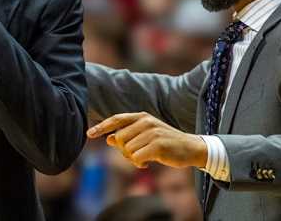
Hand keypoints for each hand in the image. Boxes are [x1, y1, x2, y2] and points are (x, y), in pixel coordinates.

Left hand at [87, 112, 207, 168]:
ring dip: (132, 159)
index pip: (116, 119)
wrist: (191, 148)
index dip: (101, 127)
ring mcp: (152, 132)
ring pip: (127, 150)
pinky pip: (136, 158)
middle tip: (135, 156)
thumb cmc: (166, 143)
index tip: (89, 134)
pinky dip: (138, 164)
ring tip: (144, 158)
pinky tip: (147, 163)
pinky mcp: (157, 145)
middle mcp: (146, 121)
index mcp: (142, 117)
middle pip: (119, 139)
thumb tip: (108, 139)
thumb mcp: (146, 136)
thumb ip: (127, 136)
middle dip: (123, 151)